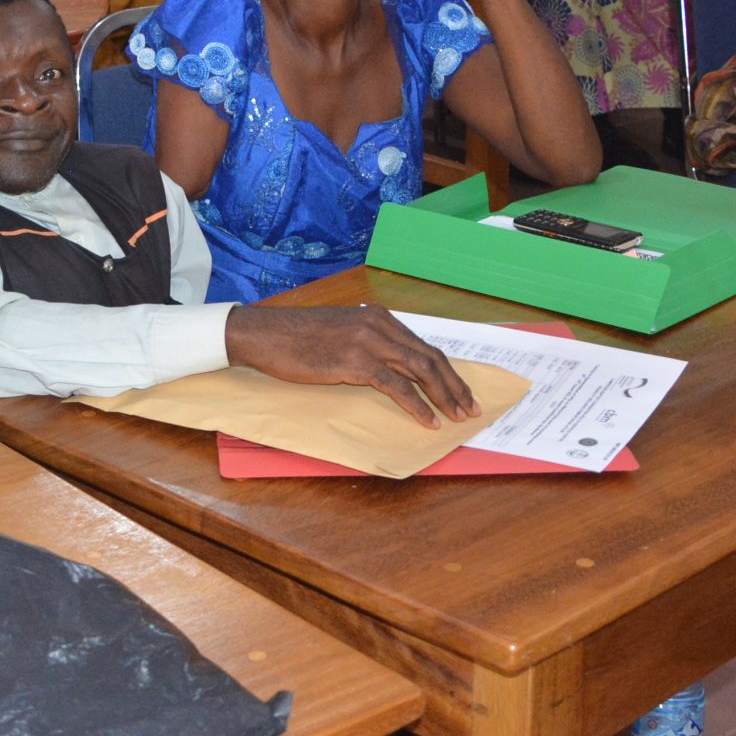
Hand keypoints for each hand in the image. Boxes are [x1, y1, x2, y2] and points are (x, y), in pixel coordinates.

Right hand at [224, 304, 481, 427]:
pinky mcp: (355, 361)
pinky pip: (396, 385)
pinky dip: (417, 404)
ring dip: (444, 396)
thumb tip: (392, 369)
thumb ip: (368, 343)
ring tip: (457, 416)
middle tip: (470, 408)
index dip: (447, 372)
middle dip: (454, 385)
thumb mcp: (341, 332)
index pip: (424, 346)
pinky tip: (427, 419)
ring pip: (420, 369)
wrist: (265, 334)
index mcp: (378, 316)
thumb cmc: (297, 337)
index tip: (462, 392)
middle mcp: (379, 324)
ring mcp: (368, 341)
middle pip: (430, 357)